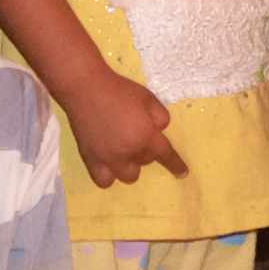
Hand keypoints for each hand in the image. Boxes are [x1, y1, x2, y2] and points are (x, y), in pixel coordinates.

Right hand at [67, 69, 189, 186]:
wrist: (85, 88)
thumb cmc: (119, 90)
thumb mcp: (148, 97)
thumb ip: (160, 116)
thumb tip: (160, 129)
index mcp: (146, 137)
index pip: (166, 156)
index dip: (176, 165)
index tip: (182, 173)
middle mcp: (129, 152)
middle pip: (146, 162)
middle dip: (146, 150)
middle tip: (137, 133)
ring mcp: (109, 159)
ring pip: (128, 176)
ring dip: (131, 165)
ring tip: (124, 151)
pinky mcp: (90, 160)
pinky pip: (104, 181)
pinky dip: (110, 175)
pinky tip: (109, 163)